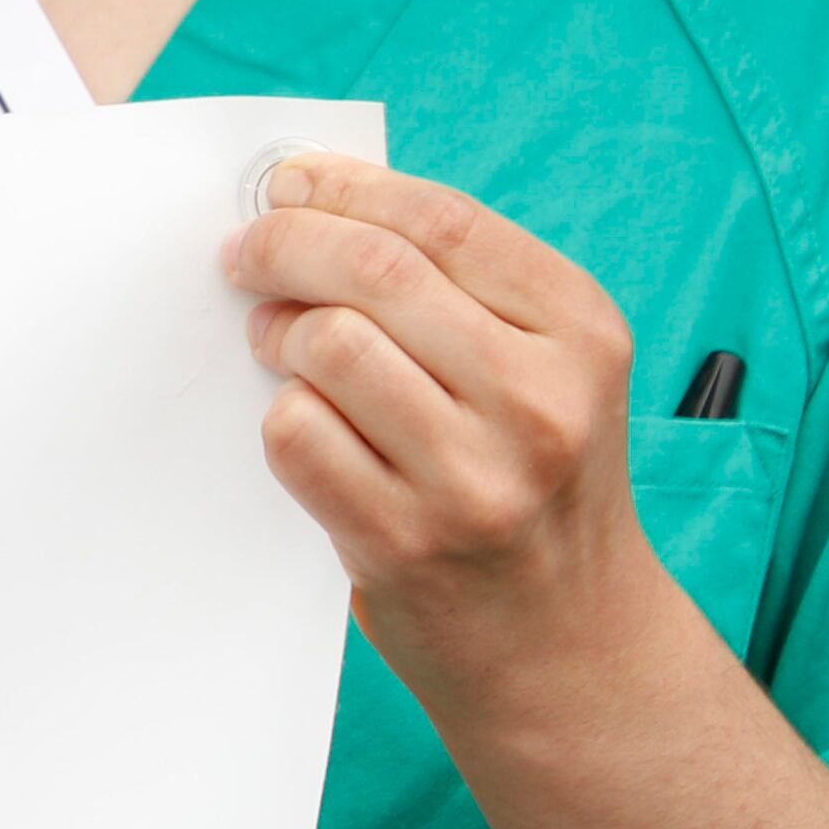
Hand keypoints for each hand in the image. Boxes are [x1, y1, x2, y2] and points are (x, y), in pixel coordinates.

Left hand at [225, 151, 642, 668]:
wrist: (572, 645)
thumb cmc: (537, 484)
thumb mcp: (547, 373)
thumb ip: (456, 288)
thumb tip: (313, 199)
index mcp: (582, 336)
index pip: (444, 222)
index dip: (347, 190)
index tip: (289, 184)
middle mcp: (540, 401)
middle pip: (374, 269)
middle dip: (286, 244)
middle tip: (246, 253)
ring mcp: (474, 477)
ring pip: (328, 345)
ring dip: (279, 332)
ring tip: (280, 344)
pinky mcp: (404, 540)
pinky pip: (297, 435)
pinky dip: (283, 417)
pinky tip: (307, 425)